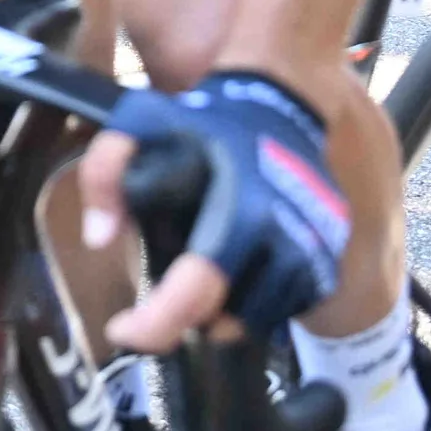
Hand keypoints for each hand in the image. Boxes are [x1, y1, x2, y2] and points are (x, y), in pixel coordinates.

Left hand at [74, 70, 352, 355]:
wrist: (282, 101)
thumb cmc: (204, 120)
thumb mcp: (139, 124)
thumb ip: (106, 172)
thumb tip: (99, 238)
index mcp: (239, 207)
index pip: (198, 288)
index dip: (156, 324)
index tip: (120, 329)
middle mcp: (283, 235)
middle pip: (228, 319)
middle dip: (189, 319)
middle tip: (165, 299)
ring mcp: (314, 249)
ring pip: (260, 318)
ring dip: (227, 315)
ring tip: (201, 282)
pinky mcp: (330, 257)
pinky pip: (289, 306)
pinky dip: (260, 303)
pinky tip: (239, 271)